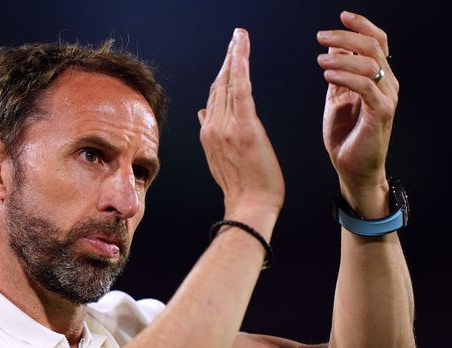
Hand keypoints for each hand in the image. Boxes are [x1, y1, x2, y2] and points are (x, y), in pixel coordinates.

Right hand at [198, 28, 284, 227]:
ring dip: (234, 56)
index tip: (228, 57)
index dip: (221, 74)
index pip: (213, 97)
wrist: (249, 207)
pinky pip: (240, 88)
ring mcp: (227, 127)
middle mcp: (213, 127)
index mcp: (209, 134)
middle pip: (219, 85)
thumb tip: (202, 112)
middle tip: (236, 37)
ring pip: (229, 83)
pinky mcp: (245, 127)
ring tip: (239, 37)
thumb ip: (213, 133)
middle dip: (228, 59)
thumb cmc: (243, 188)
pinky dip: (240, 65)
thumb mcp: (221, 159)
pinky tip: (241, 48)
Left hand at [317, 11, 398, 215]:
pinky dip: (345, 76)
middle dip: (346, 37)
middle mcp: (388, 84)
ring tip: (320, 59)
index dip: (361, 26)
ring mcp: (387, 98)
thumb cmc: (345, 135)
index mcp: (379, 78)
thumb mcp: (337, 97)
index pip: (377, 42)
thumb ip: (340, 73)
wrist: (352, 168)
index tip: (341, 16)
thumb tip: (334, 48)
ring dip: (341, 56)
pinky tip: (327, 73)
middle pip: (373, 47)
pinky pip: (366, 86)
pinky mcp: (381, 113)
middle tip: (321, 37)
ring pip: (370, 64)